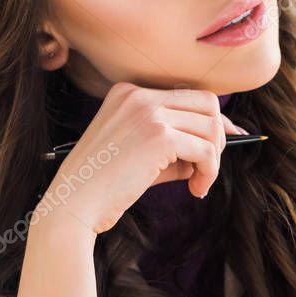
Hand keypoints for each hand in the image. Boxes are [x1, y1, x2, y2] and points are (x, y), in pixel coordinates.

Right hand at [37, 81, 245, 234]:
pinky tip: (196, 189)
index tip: (222, 142)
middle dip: (217, 136)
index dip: (211, 120)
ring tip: (198, 183)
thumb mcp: (140, 154)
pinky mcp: (159, 136)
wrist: (73, 205)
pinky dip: (209, 171)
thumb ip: (175, 142)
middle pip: (207, 102)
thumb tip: (218, 143)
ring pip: (211, 126)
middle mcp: (139, 94)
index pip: (187, 95)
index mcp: (128, 92)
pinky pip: (206, 150)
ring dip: (213, 159)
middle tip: (207, 168)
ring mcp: (148, 112)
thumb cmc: (105, 186)